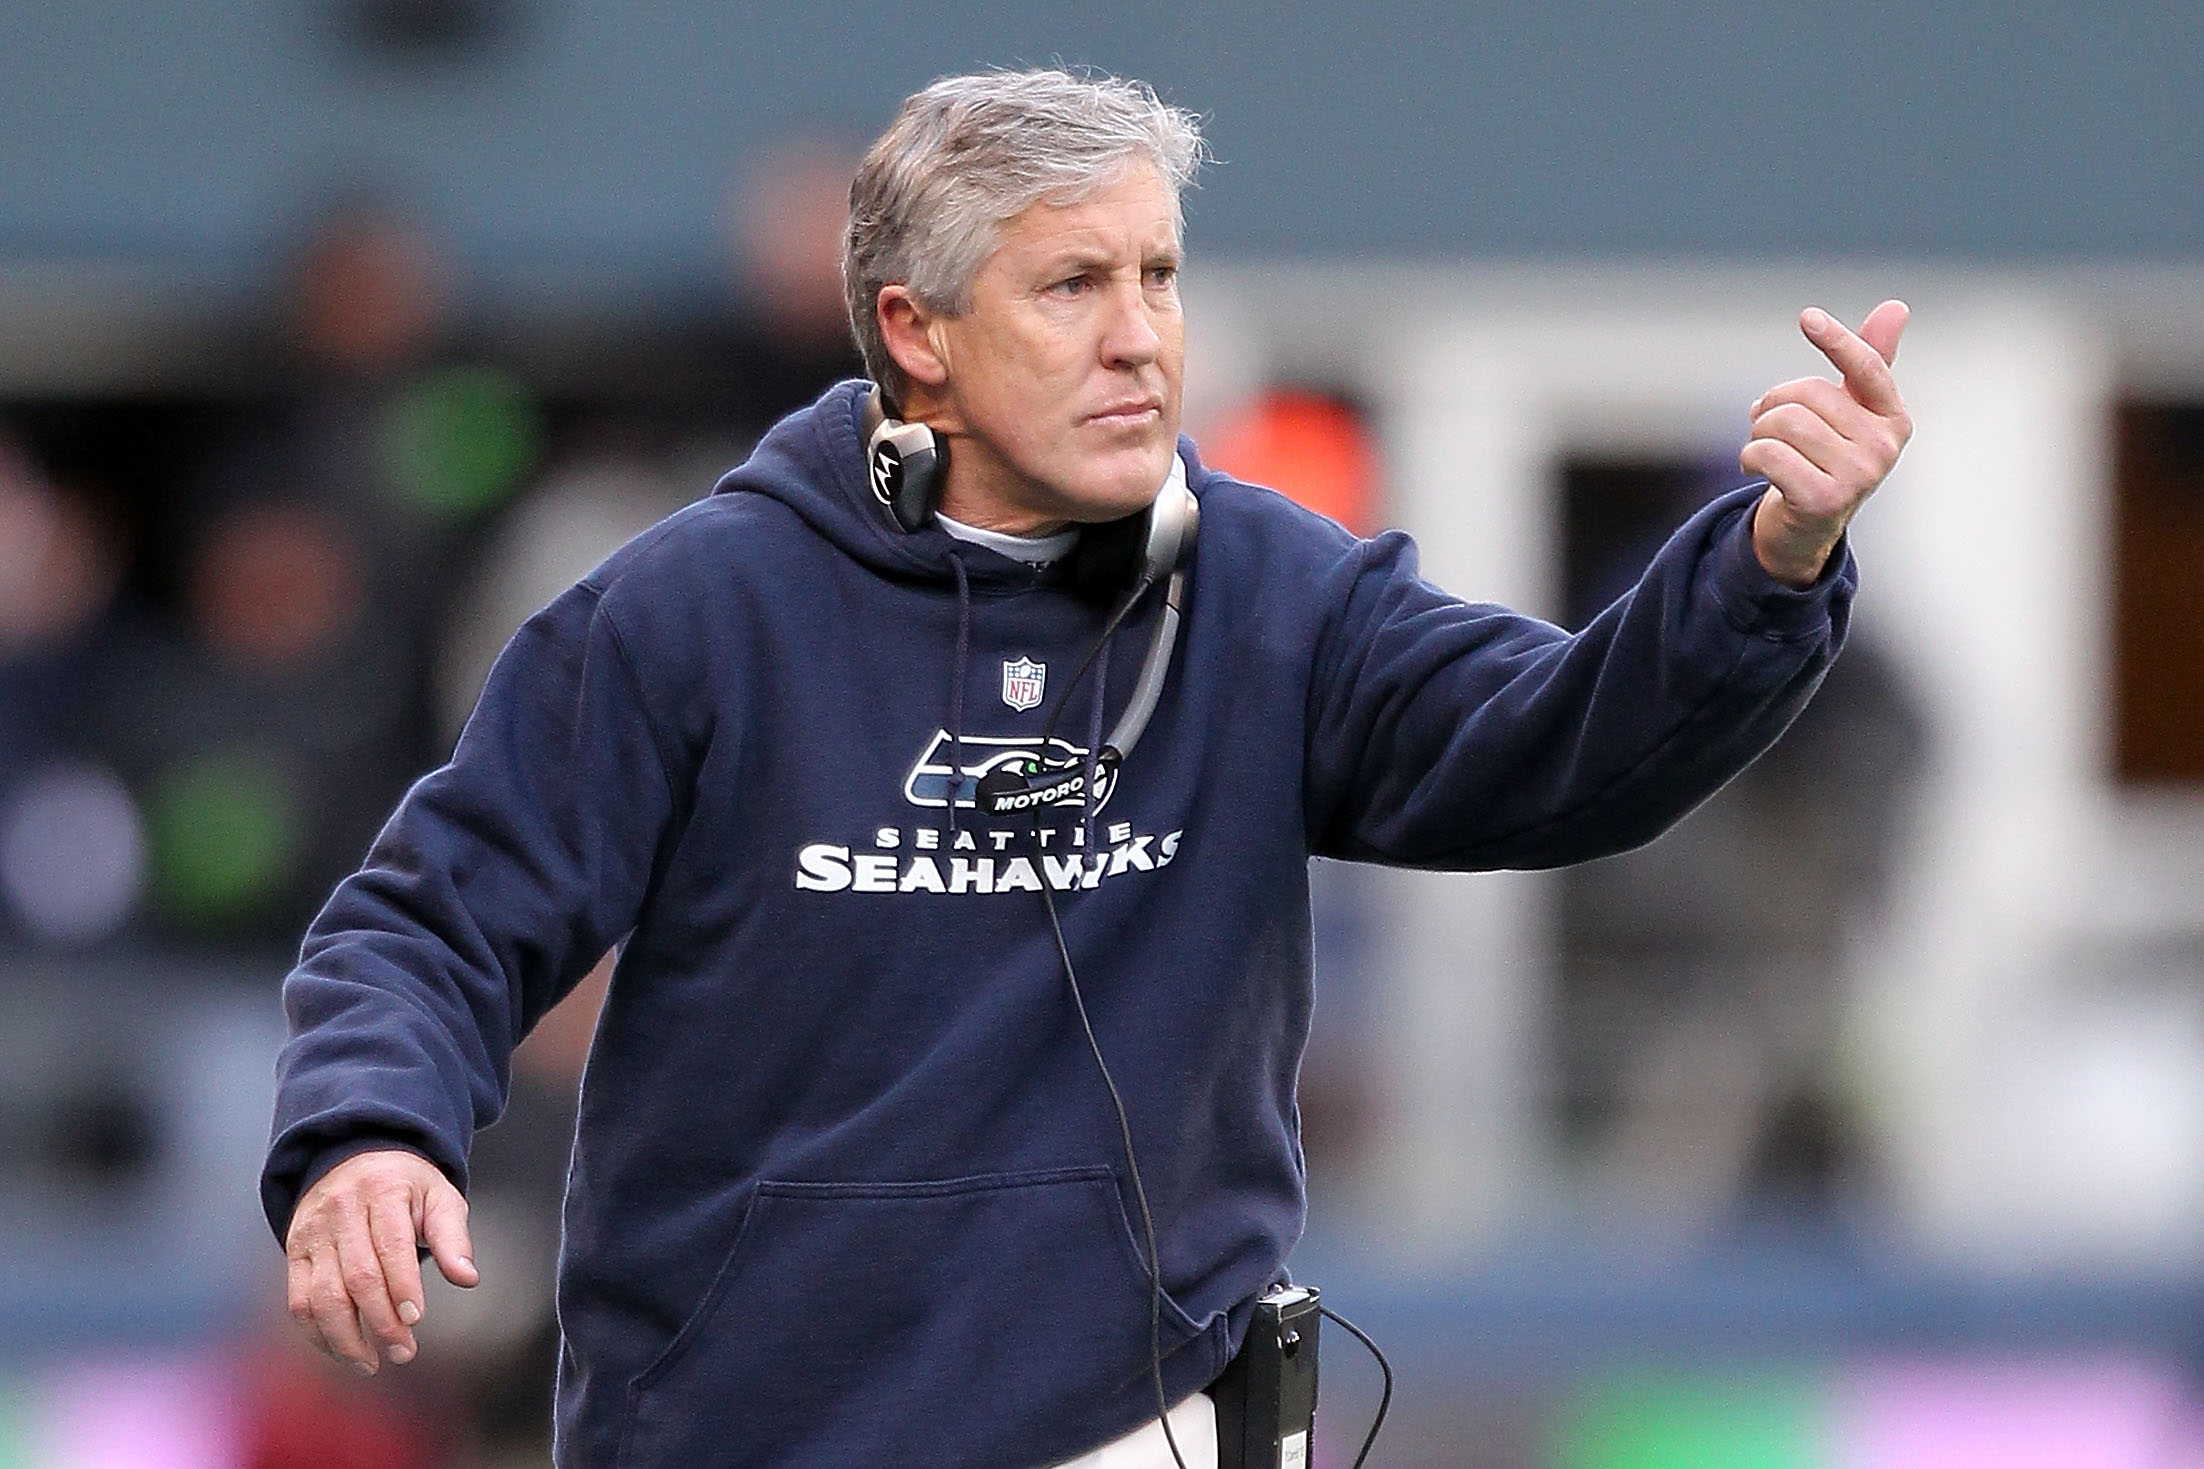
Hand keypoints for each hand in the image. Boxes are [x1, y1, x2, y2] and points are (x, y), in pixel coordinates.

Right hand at [285, 1148, 478, 1374]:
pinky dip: (317, 1333)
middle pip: (358, 1277)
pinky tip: (342, 1350)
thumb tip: (467, 1278)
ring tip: (372, 1362)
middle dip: (381, 1322)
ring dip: (346, 1338)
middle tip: (403, 1351)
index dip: (402, 1287)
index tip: (416, 1319)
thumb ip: (454, 1238)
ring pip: (322, 1295)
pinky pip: (299, 1301)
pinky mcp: (295, 1252)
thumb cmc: (406, 1185)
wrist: (356, 1157)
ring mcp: (313, 1233)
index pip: (391, 1246)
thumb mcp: (439, 1197)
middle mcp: (342, 1210)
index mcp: (383, 1191)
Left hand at [1743, 300, 1913, 586]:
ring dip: (1758, 433)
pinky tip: (1755, 469)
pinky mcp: (1824, 500)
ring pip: (1783, 423)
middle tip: (1769, 425)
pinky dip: (1748, 456)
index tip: (1808, 317)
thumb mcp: (1849, 412)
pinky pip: (1767, 454)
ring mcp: (1859, 477)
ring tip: (1764, 449)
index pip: (1867, 368)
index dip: (1837, 341)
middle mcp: (1884, 447)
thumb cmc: (1826, 459)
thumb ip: (1867, 362)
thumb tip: (1896, 307)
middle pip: (1807, 394)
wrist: (1806, 527)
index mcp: (1893, 419)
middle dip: (1773, 405)